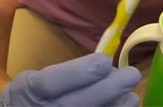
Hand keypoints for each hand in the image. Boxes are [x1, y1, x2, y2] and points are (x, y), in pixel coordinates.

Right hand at [0, 53, 140, 106]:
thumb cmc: (31, 95)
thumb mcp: (34, 77)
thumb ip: (64, 73)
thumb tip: (102, 63)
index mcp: (29, 91)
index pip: (51, 82)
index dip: (78, 72)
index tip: (104, 60)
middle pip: (77, 103)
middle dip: (106, 89)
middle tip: (131, 74)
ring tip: (132, 94)